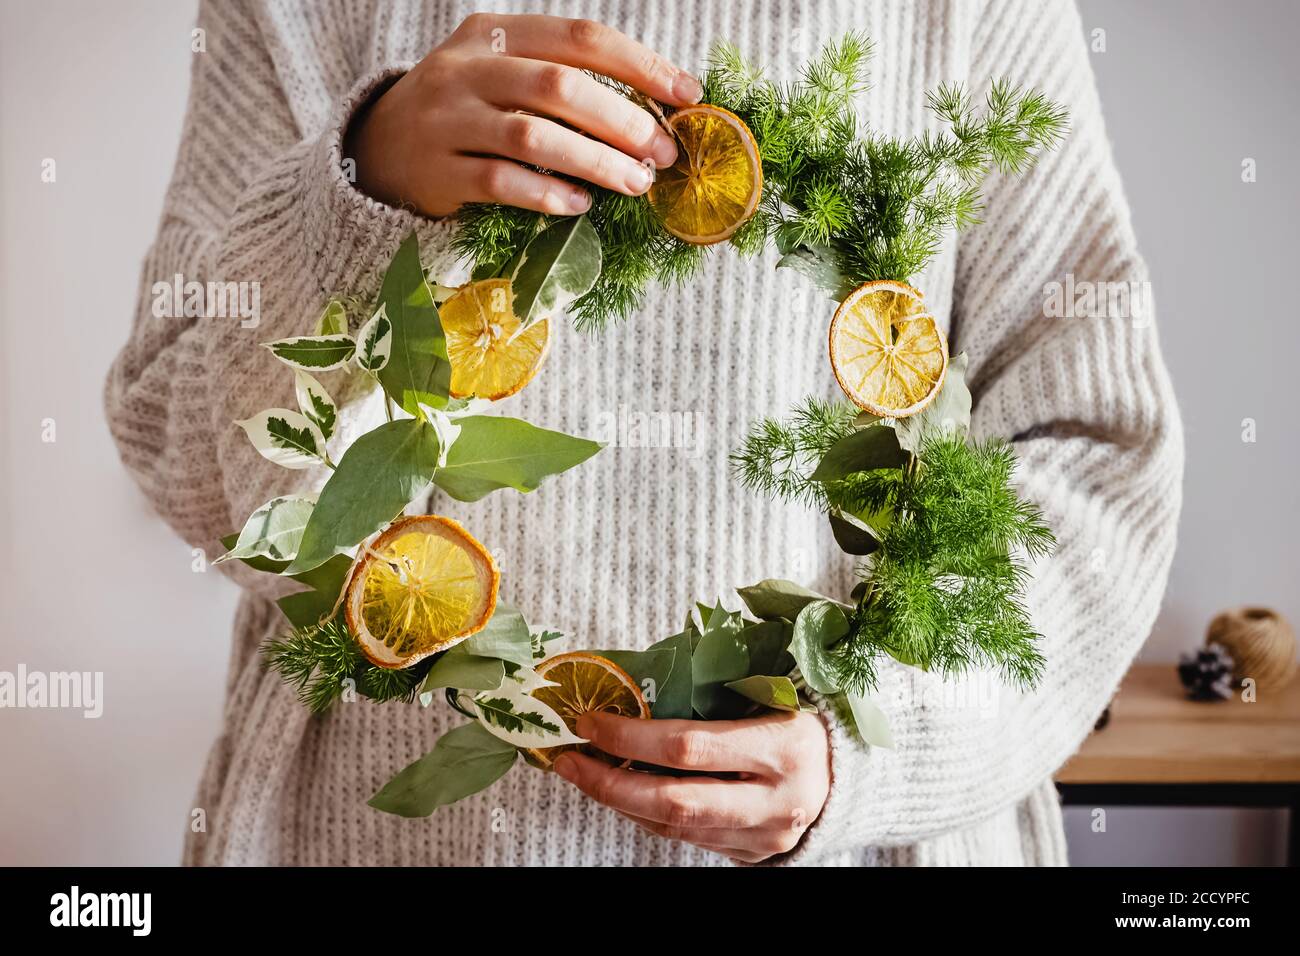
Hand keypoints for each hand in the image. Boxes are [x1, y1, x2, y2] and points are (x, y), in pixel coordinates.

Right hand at [345, 13, 702, 216]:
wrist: (376, 147)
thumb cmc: (464, 112)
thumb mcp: (501, 74)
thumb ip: (560, 79)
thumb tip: (654, 110)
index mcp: (493, 34)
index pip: (579, 38)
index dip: (640, 64)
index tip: (687, 94)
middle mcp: (467, 69)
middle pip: (559, 85)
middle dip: (622, 121)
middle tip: (662, 153)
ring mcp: (447, 119)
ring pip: (532, 135)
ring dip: (594, 161)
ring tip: (634, 183)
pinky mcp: (436, 171)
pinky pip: (500, 181)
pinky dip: (546, 193)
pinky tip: (579, 204)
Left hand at [554, 710, 830, 862]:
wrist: (852, 774)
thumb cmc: (805, 717)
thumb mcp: (776, 691)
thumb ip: (719, 685)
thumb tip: (635, 671)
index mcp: (786, 746)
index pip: (690, 746)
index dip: (631, 737)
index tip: (590, 719)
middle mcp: (776, 800)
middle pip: (675, 802)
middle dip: (609, 782)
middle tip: (567, 758)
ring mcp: (763, 835)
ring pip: (675, 827)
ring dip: (619, 801)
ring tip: (582, 772)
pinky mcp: (751, 855)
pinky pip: (686, 838)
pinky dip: (646, 814)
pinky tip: (622, 790)